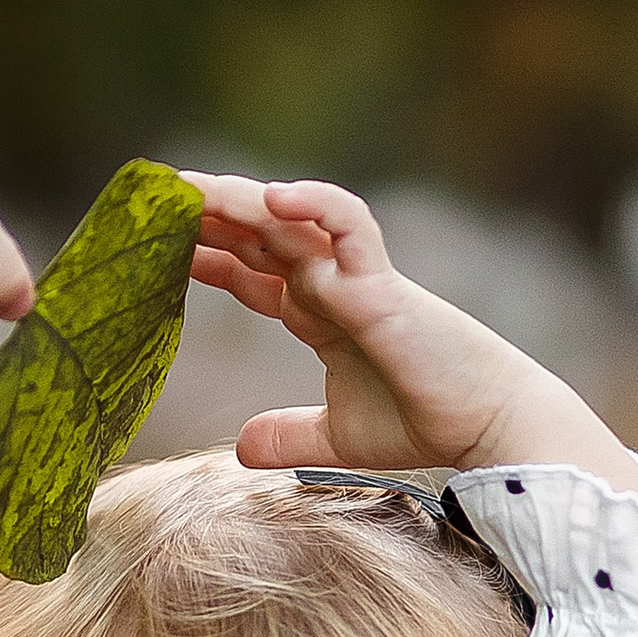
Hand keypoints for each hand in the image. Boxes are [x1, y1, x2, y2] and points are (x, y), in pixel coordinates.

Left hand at [183, 175, 637, 492]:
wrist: (484, 427)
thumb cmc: (423, 422)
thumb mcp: (335, 437)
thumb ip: (289, 436)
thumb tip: (240, 448)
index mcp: (319, 311)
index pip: (251, 269)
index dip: (207, 253)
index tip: (157, 247)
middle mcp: (332, 283)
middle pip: (259, 232)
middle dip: (208, 213)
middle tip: (153, 199)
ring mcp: (355, 277)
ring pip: (290, 218)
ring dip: (239, 199)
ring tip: (189, 188)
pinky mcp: (381, 285)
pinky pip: (348, 226)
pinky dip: (313, 205)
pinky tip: (272, 198)